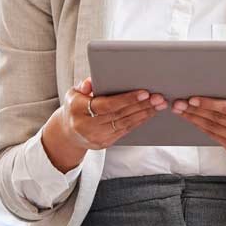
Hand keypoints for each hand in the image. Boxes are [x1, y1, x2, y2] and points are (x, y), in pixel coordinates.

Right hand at [42, 77, 166, 170]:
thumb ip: (84, 85)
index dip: (126, 99)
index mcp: (78, 110)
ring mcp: (96, 137)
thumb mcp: (74, 93)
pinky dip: (138, 121)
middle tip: (158, 97)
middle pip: (119, 114)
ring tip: (158, 105)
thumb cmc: (74, 107)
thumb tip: (92, 82)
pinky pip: (125, 131)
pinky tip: (149, 113)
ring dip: (144, 114)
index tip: (144, 93)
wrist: (67, 133)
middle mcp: (86, 126)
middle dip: (141, 105)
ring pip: (124, 124)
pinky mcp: (104, 144)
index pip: (106, 105)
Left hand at [172, 86, 225, 175]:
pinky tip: (193, 120)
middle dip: (197, 110)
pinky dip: (202, 128)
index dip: (210, 103)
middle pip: (219, 118)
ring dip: (195, 119)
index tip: (194, 98)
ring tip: (181, 110)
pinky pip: (215, 137)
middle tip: (180, 103)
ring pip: (214, 128)